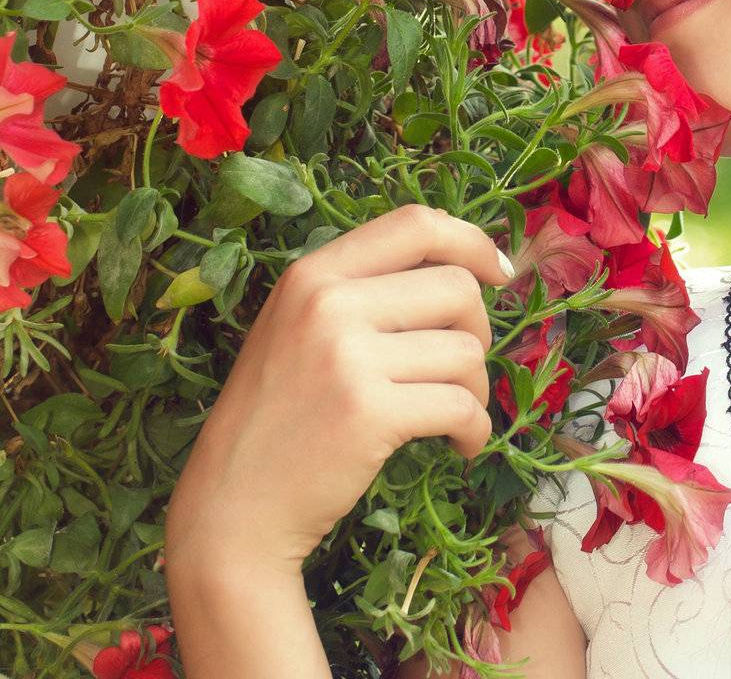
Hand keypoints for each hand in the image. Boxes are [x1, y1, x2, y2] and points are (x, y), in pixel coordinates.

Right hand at [163, 203, 515, 572]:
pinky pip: (460, 405)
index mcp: (314, 272)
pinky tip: (459, 444)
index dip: (471, 241)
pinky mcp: (369, 413)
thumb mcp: (299, 325)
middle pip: (456, 287)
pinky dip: (475, 429)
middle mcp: (329, 303)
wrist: (233, 506)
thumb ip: (363, 290)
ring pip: (466, 350)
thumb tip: (465, 270)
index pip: (415, 224)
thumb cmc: (278, 415)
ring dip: (476, 389)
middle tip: (458, 369)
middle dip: (477, 330)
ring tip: (453, 413)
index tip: (498, 272)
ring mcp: (347, 357)